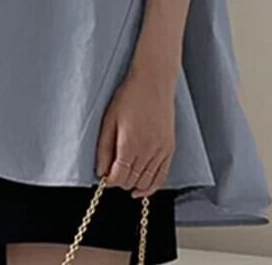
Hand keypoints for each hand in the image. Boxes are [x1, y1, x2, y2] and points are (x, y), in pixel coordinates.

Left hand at [95, 66, 176, 197]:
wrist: (153, 82)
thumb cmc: (130, 96)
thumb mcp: (109, 119)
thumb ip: (104, 148)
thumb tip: (101, 171)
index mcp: (130, 144)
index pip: (118, 177)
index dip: (108, 181)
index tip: (103, 177)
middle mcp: (148, 151)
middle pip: (131, 181)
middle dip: (119, 181)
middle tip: (112, 173)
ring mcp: (161, 151)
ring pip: (147, 181)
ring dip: (133, 184)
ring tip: (124, 180)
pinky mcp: (170, 148)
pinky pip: (162, 176)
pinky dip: (152, 186)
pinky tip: (142, 189)